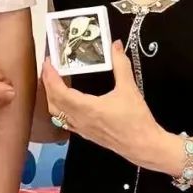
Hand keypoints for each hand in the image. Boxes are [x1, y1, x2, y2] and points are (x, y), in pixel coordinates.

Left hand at [42, 42, 160, 165]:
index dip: (50, 76)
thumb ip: (121, 65)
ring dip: (52, 97)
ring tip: (54, 82)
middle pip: (54, 102)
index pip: (59, 91)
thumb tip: (116, 45)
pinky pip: (65, 121)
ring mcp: (82, 129)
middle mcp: (79, 120)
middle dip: (48, 84)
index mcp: (86, 108)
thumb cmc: (136, 119)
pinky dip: (59, 109)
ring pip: (57, 114)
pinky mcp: (87, 135)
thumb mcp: (129, 89)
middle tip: (49, 68)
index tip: (48, 62)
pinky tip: (65, 102)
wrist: (144, 146)